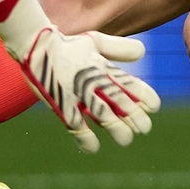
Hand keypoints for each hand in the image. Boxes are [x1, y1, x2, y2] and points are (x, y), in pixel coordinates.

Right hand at [0, 21, 161, 153]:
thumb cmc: (67, 44)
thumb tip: (142, 52)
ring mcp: (78, 94)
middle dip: (136, 118)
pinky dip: (85, 138)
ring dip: (118, 130)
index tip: (153, 107)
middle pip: (122, 104)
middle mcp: (95, 81)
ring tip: (126, 139)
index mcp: (104, 67)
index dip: (146, 97)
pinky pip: (76, 125)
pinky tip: (93, 148)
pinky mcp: (61, 104)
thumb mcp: (95, 41)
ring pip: (105, 116)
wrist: (36, 45)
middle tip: (144, 129)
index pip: (132, 85)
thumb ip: (119, 48)